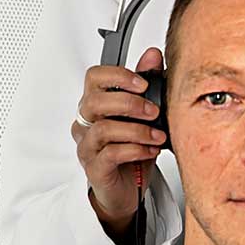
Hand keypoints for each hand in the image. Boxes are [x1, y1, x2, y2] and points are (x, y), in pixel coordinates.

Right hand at [70, 46, 166, 223]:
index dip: (118, 76)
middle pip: (95, 101)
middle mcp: (86, 123)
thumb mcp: (145, 114)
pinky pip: (111, 154)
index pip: (94, 77)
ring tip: (158, 136)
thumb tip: (154, 54)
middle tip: (154, 112)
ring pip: (104, 129)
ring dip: (138, 130)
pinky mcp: (94, 168)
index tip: (143, 82)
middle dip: (131, 104)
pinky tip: (150, 150)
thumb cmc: (133, 150)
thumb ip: (147, 83)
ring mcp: (87, 146)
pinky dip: (136, 149)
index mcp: (96, 104)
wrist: (129, 190)